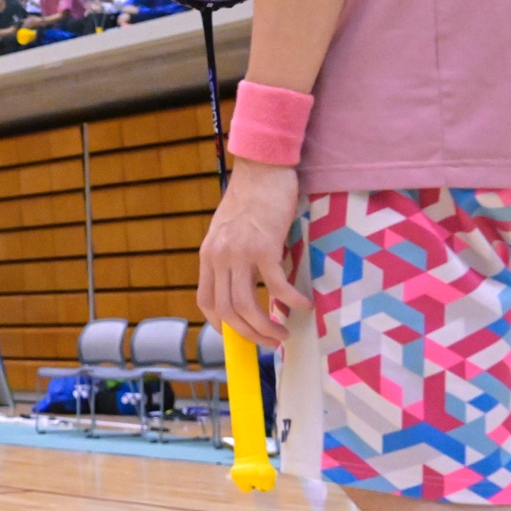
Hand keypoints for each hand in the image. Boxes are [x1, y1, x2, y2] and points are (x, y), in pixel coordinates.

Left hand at [197, 161, 306, 345]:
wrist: (262, 168)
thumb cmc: (251, 197)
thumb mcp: (228, 230)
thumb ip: (229, 255)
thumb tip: (241, 282)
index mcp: (208, 254)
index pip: (206, 301)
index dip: (220, 324)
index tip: (238, 334)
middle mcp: (219, 257)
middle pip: (228, 311)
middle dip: (248, 334)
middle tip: (269, 342)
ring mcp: (239, 253)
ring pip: (247, 306)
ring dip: (266, 327)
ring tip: (284, 333)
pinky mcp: (264, 246)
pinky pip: (276, 286)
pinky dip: (290, 302)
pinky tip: (305, 305)